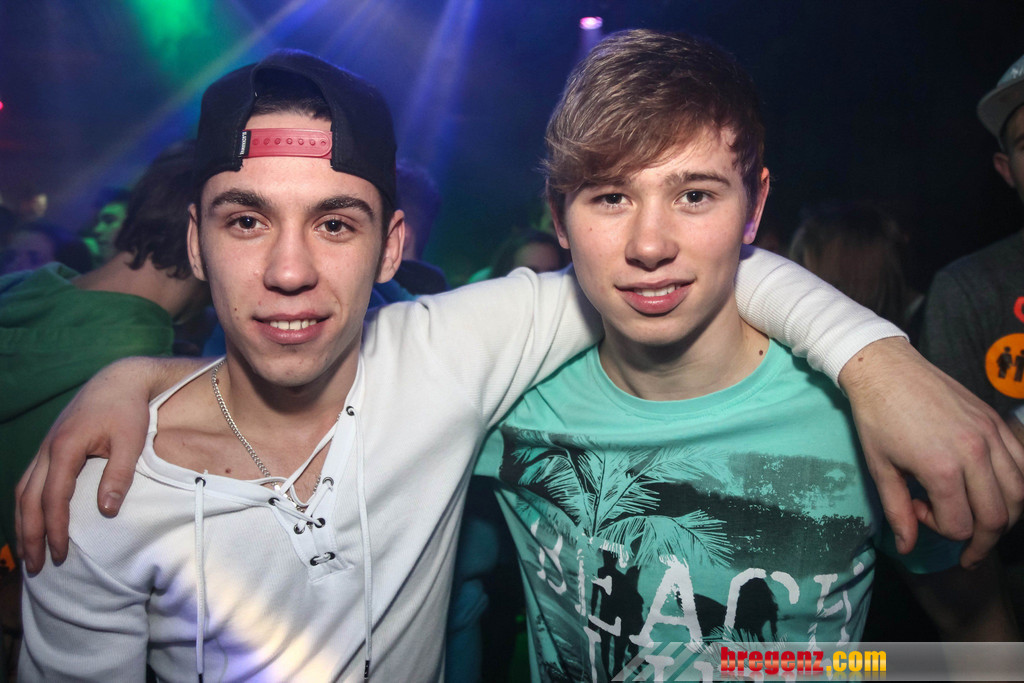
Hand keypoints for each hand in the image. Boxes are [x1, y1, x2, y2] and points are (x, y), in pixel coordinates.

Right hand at [15, 357, 200, 572]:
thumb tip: (106, 511)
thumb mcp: (131, 441)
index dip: (54, 529)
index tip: (62, 555)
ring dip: (22, 522)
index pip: (53, 498)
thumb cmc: (127, 410)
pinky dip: (26, 505)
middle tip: (34, 567)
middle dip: (29, 535)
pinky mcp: (49, 448)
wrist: (118, 381)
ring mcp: (45, 448)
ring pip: (22, 491)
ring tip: (27, 552)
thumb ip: (119, 475)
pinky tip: (31, 521)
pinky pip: (29, 481)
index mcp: (65, 448)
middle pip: (28, 499)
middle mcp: (47, 449)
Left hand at [840, 338, 1023, 567]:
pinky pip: (1022, 464)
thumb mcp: (880, 468)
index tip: (917, 510)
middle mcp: (975, 453)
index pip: (960, 525)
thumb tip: (907, 548)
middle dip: (981, 540)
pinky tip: (994, 490)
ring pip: (1018, 494)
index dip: (939, 530)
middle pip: (998, 517)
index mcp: (942, 468)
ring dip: (1003, 517)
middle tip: (964, 547)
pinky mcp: (996, 422)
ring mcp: (991, 435)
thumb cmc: (876, 417)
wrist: (885, 369)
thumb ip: (898, 511)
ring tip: (981, 523)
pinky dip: (1015, 486)